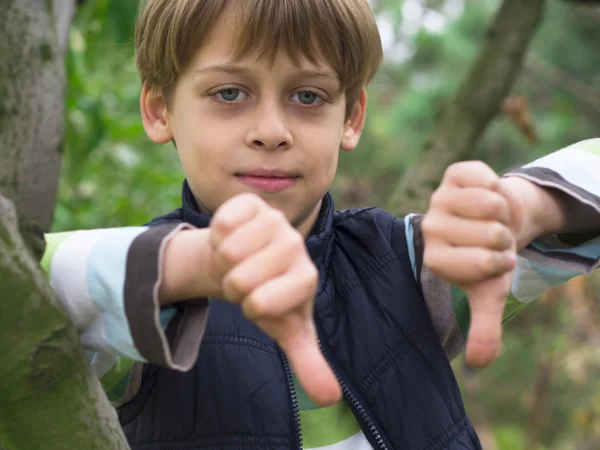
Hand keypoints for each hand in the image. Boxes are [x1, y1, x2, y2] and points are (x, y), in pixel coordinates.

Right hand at [209, 193, 340, 405]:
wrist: (246, 262)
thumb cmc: (267, 296)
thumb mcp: (285, 329)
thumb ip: (308, 361)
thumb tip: (330, 398)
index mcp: (306, 277)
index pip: (263, 303)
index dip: (249, 307)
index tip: (258, 301)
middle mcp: (295, 244)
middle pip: (240, 279)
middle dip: (233, 286)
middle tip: (245, 281)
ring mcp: (273, 220)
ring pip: (227, 252)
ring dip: (222, 264)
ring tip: (238, 262)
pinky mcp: (251, 203)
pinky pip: (221, 224)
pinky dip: (216, 238)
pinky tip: (231, 240)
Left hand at [421, 162, 525, 367]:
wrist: (498, 221)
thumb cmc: (491, 258)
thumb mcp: (489, 293)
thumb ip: (483, 328)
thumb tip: (479, 363)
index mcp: (434, 259)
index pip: (483, 263)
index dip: (501, 261)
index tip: (492, 260)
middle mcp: (430, 228)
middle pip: (492, 234)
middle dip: (505, 238)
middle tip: (492, 238)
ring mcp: (439, 198)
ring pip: (491, 205)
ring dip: (504, 213)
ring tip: (491, 219)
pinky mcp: (454, 174)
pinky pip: (487, 179)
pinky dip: (500, 187)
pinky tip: (487, 195)